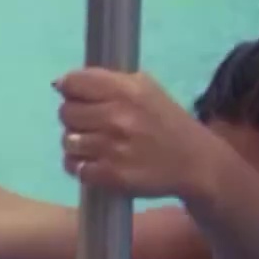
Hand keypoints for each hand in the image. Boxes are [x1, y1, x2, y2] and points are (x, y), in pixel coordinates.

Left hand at [55, 67, 216, 198]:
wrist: (195, 163)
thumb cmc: (167, 122)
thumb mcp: (146, 88)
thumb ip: (107, 82)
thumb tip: (63, 82)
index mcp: (126, 90)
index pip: (74, 82)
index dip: (70, 88)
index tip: (75, 96)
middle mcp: (116, 117)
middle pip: (66, 112)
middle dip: (74, 116)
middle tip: (90, 123)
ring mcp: (112, 148)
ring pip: (67, 141)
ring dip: (76, 143)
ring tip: (94, 144)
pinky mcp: (110, 176)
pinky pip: (74, 167)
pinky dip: (80, 165)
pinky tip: (94, 162)